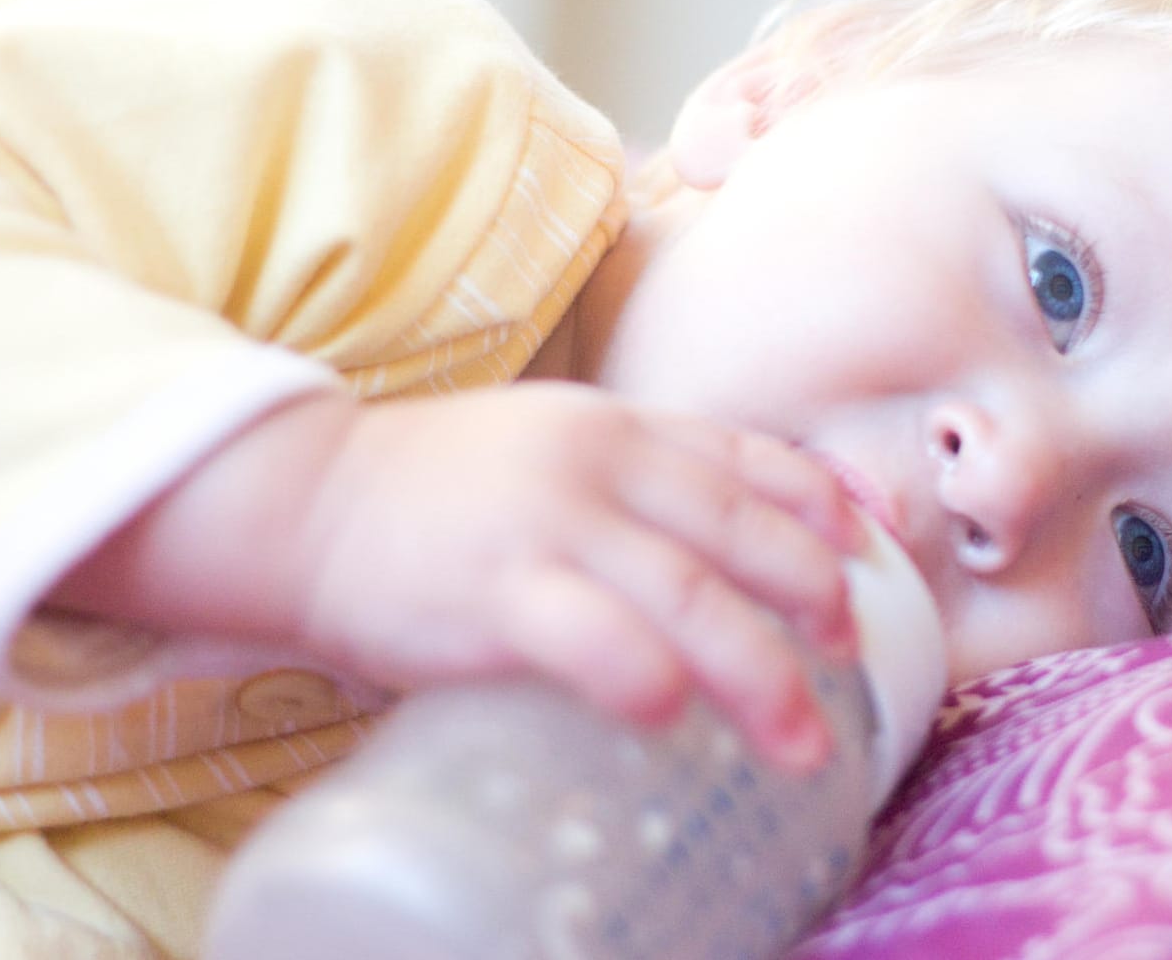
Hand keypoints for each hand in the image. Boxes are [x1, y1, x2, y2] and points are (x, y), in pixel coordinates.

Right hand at [297, 381, 864, 771]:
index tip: (868, 552)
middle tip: (850, 653)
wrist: (303, 499)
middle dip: (814, 594)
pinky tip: (671, 714)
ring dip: (759, 672)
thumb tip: (711, 567)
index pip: (744, 456)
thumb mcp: (545, 455)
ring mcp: (546, 523)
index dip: (819, 505)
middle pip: (739, 528)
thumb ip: (622, 492)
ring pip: (688, 592)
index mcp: (616, 430)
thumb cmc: (431, 497)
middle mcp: (597, 464)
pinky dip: (640, 673)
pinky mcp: (491, 589)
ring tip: (802, 742)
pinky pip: (587, 634)